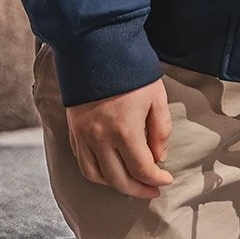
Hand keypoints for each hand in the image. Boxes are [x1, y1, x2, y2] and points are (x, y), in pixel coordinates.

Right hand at [63, 79, 173, 199]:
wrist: (95, 49)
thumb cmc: (130, 72)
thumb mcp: (156, 98)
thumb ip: (161, 131)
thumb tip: (159, 157)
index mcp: (124, 130)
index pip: (142, 169)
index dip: (157, 179)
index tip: (166, 179)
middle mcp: (101, 138)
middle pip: (119, 179)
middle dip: (138, 189)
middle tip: (151, 189)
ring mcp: (83, 135)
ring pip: (97, 175)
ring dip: (115, 185)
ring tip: (130, 183)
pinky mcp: (73, 130)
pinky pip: (82, 162)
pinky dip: (96, 172)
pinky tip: (109, 169)